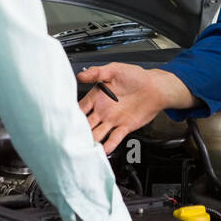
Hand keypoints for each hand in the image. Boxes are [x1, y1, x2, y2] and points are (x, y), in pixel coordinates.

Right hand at [77, 63, 193, 154]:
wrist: (156, 87)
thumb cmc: (136, 76)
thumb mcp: (115, 70)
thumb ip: (97, 73)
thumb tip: (80, 75)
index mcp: (98, 96)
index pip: (81, 108)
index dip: (73, 115)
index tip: (65, 121)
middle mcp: (103, 110)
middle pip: (86, 124)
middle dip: (78, 132)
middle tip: (70, 139)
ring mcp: (112, 120)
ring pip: (97, 133)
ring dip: (91, 141)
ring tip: (83, 148)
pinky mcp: (124, 127)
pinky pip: (114, 138)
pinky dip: (108, 145)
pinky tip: (102, 150)